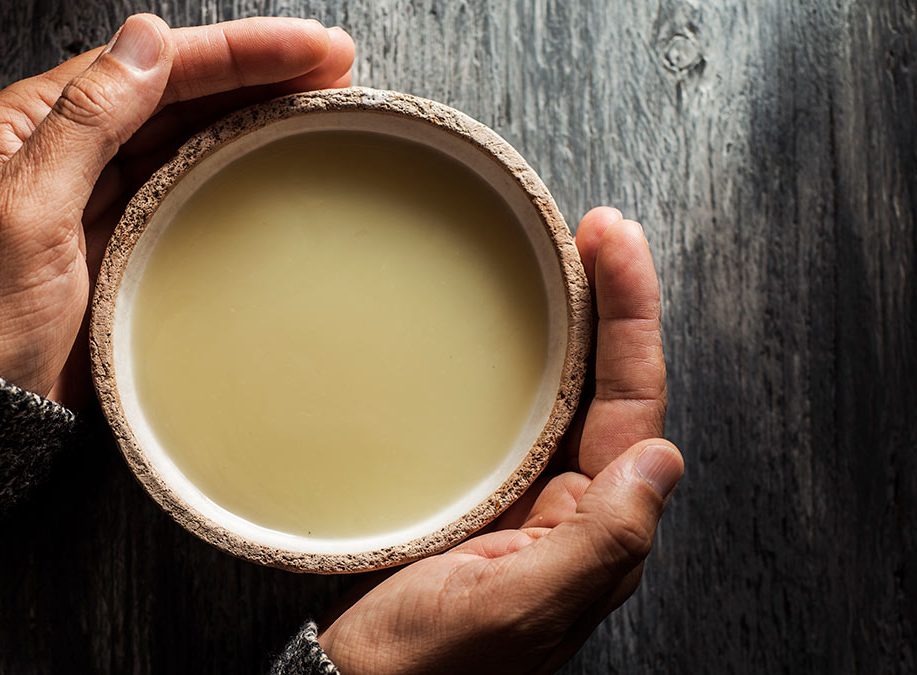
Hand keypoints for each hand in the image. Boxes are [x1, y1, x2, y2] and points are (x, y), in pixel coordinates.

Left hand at [0, 15, 354, 406]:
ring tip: (319, 98)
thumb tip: (146, 41)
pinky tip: (270, 154)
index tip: (307, 46)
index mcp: (27, 125)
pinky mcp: (122, 241)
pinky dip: (231, 165)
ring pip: (186, 134)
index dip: (232, 51)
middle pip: (174, 92)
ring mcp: (96, 197)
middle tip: (333, 63)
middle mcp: (63, 150)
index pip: (144, 65)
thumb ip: (85, 123)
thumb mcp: (24, 215)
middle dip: (255, 72)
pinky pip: (186, 187)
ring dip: (251, 111)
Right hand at [317, 208, 682, 673]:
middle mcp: (571, 504)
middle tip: (599, 229)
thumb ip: (598, 543)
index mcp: (594, 528)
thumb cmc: (430, 662)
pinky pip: (516, 407)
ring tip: (570, 252)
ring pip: (564, 388)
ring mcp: (524, 493)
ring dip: (572, 320)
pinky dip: (520, 355)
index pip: (633, 404)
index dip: (631, 318)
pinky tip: (509, 323)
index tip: (612, 244)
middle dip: (612, 302)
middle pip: (609, 383)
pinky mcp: (478, 488)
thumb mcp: (519, 607)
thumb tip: (663, 460)